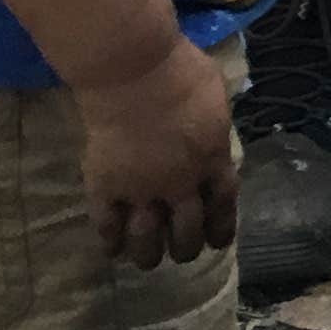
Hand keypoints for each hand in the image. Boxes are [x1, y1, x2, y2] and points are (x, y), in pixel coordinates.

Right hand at [74, 37, 241, 268]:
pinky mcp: (106, 186)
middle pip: (188, 231)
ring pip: (147, 240)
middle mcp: (180, 183)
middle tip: (182, 251)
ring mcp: (141, 189)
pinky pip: (107, 225)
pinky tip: (112, 248)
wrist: (132, 69)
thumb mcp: (215, 93)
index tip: (217, 242)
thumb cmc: (180, 69)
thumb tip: (214, 130)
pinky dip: (109, 241)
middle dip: (187, 248)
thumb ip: (214, 121)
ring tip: (147, 260)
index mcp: (212, 158)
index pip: (224, 203)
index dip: (222, 226)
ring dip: (149, 254)